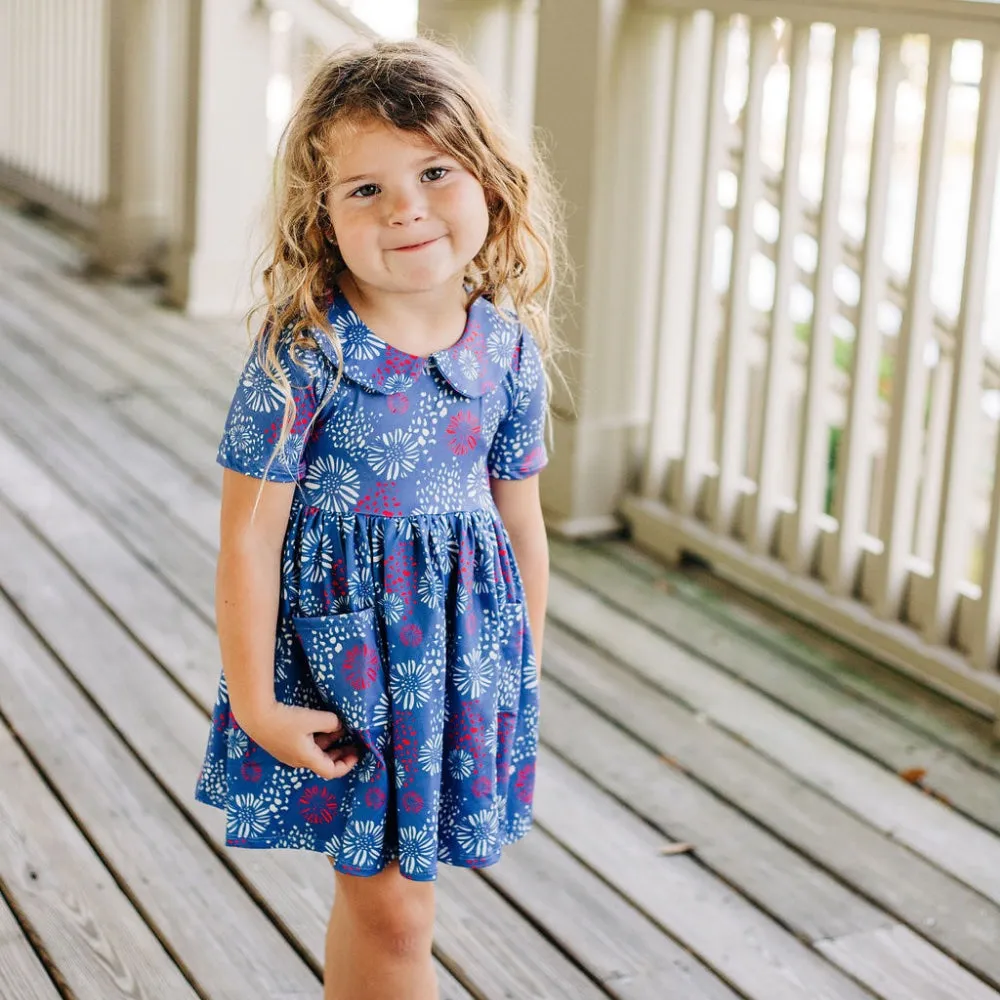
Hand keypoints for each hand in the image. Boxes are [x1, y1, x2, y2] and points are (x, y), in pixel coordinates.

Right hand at [235, 700, 360, 779]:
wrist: (255, 716)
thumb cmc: (285, 720)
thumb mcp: (313, 719)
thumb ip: (331, 723)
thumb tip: (338, 726)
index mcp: (307, 758)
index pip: (331, 771)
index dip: (346, 765)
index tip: (356, 754)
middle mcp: (298, 760)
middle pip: (323, 763)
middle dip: (340, 755)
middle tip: (352, 745)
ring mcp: (289, 754)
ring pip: (314, 753)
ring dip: (329, 744)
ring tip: (340, 731)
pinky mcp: (282, 745)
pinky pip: (305, 747)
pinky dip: (317, 740)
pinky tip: (321, 726)